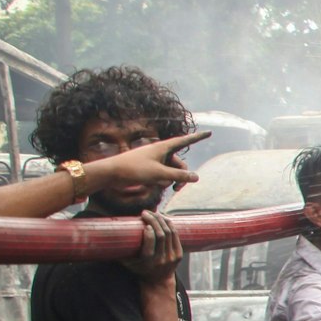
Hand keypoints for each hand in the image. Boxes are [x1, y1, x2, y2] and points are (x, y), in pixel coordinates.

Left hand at [89, 132, 208, 191]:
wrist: (111, 173)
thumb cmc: (134, 169)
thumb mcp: (159, 174)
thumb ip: (179, 176)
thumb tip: (196, 177)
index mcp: (163, 147)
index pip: (185, 141)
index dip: (198, 138)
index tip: (210, 133)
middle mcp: (161, 153)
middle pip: (180, 164)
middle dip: (182, 176)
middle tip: (178, 188)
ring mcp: (155, 161)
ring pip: (171, 172)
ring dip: (170, 180)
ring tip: (162, 187)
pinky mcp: (149, 169)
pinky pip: (162, 175)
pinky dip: (161, 181)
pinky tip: (153, 185)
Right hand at [120, 210, 182, 286]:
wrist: (158, 281)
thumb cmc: (138, 269)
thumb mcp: (127, 263)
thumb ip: (118, 253)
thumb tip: (101, 239)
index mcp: (149, 262)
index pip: (152, 244)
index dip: (149, 232)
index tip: (144, 223)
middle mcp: (162, 259)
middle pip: (161, 235)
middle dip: (154, 221)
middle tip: (146, 213)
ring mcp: (172, 257)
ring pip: (170, 233)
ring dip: (162, 220)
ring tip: (154, 213)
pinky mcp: (179, 254)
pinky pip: (176, 236)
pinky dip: (170, 225)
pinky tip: (164, 218)